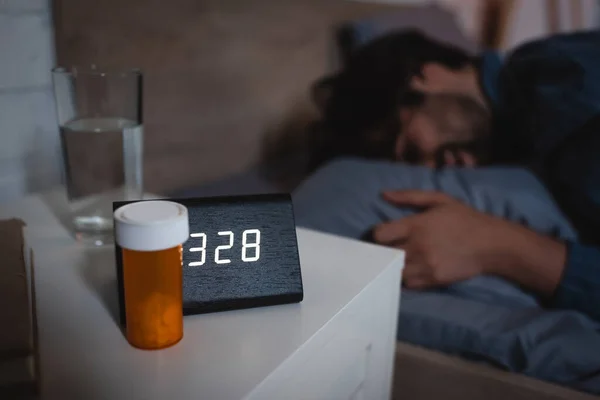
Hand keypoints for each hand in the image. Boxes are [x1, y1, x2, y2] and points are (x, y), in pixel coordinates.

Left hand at [372, 190, 567, 293]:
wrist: (492, 244)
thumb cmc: (464, 218)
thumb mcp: (439, 200)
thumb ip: (409, 196)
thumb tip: (383, 195)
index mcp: (417, 225)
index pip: (380, 235)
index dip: (378, 235)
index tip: (384, 234)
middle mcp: (418, 247)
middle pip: (384, 255)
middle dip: (382, 252)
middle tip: (387, 249)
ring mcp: (425, 266)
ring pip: (394, 271)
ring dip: (393, 266)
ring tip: (397, 260)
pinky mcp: (433, 280)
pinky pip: (408, 284)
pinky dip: (405, 278)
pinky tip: (410, 270)